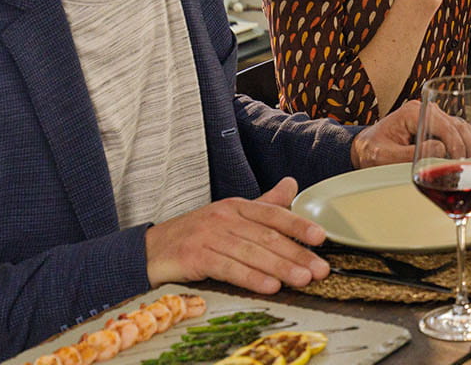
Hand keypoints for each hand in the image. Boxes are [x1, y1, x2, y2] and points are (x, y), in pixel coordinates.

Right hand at [144, 177, 329, 293]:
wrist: (149, 250)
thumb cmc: (195, 235)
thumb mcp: (230, 216)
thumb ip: (264, 204)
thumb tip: (292, 184)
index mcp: (236, 206)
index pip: (273, 214)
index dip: (298, 225)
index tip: (321, 237)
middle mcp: (224, 217)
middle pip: (267, 237)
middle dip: (297, 254)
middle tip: (320, 270)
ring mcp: (208, 236)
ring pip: (251, 253)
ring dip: (280, 267)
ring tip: (303, 279)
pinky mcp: (194, 256)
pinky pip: (229, 268)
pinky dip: (251, 278)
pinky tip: (270, 286)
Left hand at [350, 99, 470, 167]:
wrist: (364, 149)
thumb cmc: (371, 151)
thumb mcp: (384, 157)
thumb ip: (408, 155)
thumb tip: (439, 150)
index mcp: (412, 112)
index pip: (443, 124)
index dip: (455, 142)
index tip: (460, 161)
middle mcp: (425, 111)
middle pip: (457, 124)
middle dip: (469, 146)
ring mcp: (433, 118)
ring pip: (462, 128)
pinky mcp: (436, 128)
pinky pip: (458, 134)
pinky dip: (468, 146)